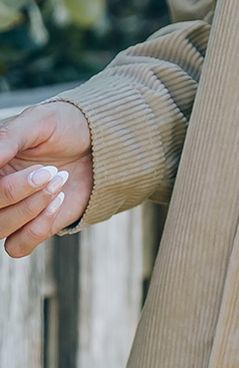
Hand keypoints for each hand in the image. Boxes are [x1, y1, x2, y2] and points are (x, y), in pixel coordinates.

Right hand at [0, 101, 93, 258]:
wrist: (99, 145)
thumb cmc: (65, 127)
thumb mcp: (38, 122)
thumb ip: (7, 138)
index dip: (2, 185)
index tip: (22, 162)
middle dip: (17, 190)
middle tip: (49, 170)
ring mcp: (12, 211)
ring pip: (0, 228)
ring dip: (30, 208)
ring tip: (58, 180)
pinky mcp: (33, 228)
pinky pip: (18, 246)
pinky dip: (37, 228)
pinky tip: (59, 200)